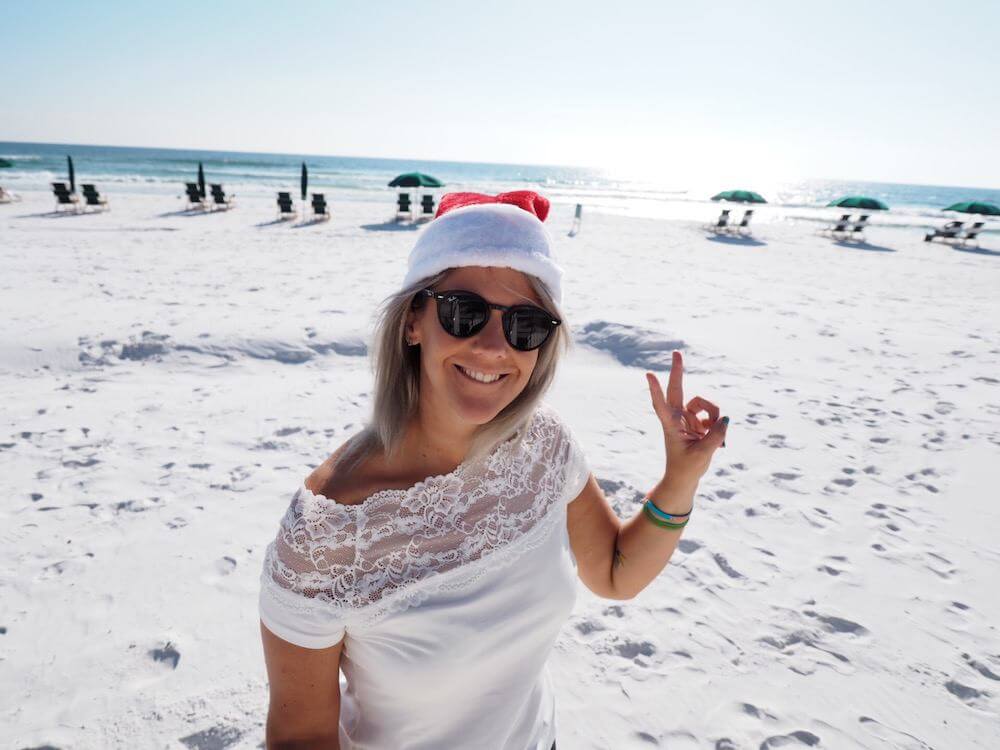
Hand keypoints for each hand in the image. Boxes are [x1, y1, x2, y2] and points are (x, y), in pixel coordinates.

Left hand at [645, 350, 727, 489]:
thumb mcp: (703, 454)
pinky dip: (717, 424)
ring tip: (714, 434)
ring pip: (704, 405)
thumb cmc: (687, 468)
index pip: (661, 404)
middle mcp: (677, 418)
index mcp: (670, 425)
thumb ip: (715, 436)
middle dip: (677, 370)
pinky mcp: (696, 422)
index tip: (648, 374)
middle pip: (676, 389)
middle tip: (676, 352)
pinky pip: (712, 415)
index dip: (656, 389)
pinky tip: (717, 439)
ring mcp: (687, 418)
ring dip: (714, 415)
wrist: (684, 479)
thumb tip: (725, 419)